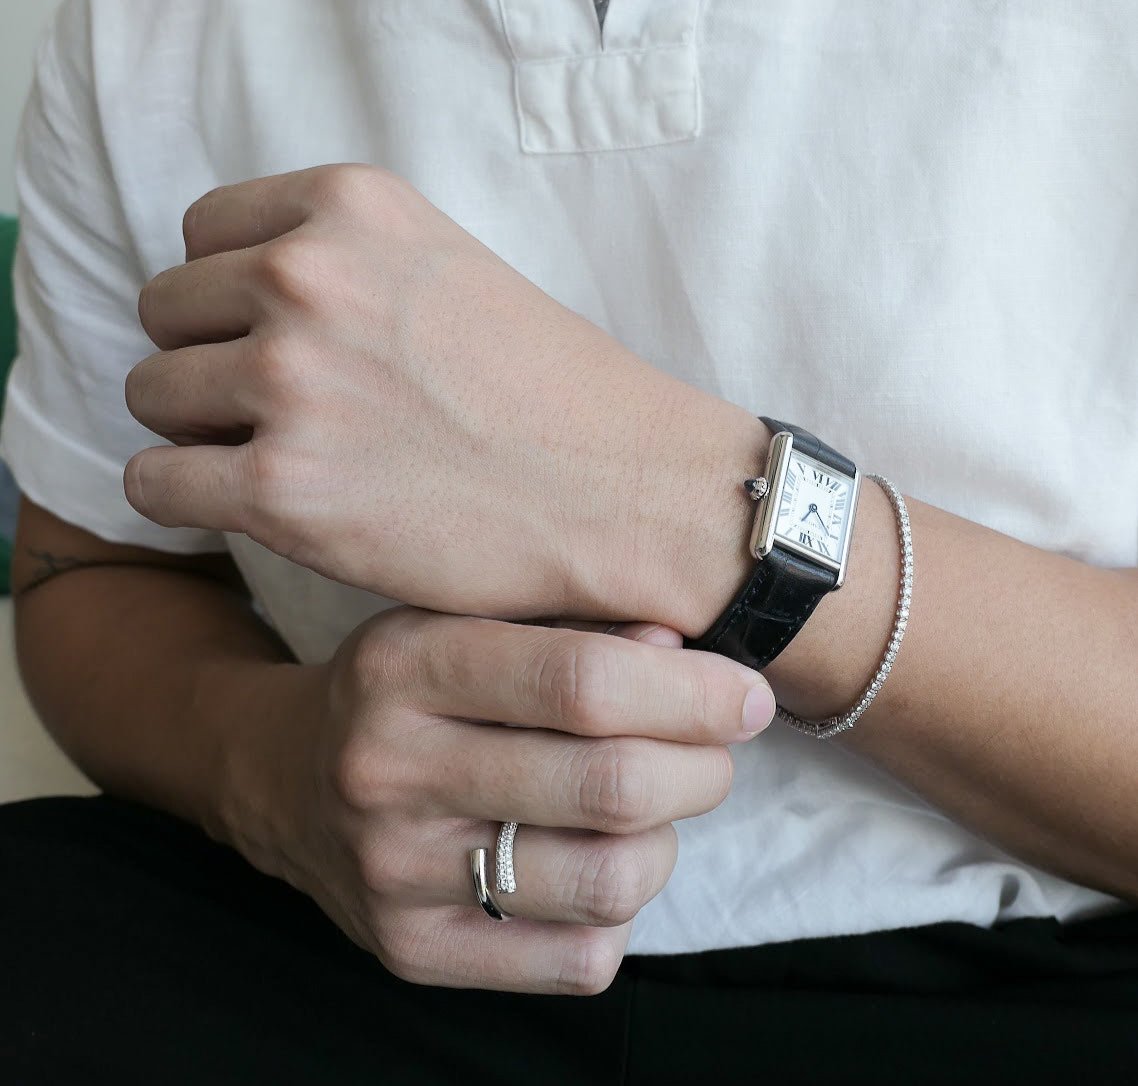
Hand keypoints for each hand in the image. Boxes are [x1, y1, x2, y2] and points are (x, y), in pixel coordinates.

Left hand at [124, 164, 763, 629]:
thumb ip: (340, 255)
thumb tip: (230, 290)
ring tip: (279, 457)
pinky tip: (257, 507)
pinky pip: (152, 482)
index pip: (201, 231)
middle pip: (164, 309)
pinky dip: (189, 500)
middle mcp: (305, 276)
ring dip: (197, 432)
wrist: (626, 489)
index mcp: (350, 205)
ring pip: (150, 395)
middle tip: (279, 410)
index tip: (273, 338)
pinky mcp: (282, 489)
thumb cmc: (550, 388)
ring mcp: (288, 382)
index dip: (227, 294)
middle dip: (206, 360)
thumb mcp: (445, 262)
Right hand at [229, 607, 775, 994]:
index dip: (689, 690)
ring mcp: (394, 874)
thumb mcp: (463, 617)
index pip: (581, 681)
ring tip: (658, 805)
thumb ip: (573, 622)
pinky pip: (578, 959)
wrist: (286, 778)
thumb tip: (686, 646)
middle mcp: (387, 770)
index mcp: (404, 664)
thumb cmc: (408, 685)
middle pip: (609, 786)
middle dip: (702, 766)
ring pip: (609, 880)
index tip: (744, 693)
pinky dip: (625, 913)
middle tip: (719, 747)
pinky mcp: (411, 952)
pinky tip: (603, 860)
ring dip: (670, 840)